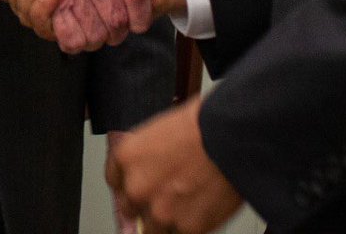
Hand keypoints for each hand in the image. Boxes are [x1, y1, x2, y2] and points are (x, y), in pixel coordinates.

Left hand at [105, 96, 242, 233]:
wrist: (231, 135)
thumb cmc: (203, 122)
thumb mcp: (163, 128)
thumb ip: (148, 155)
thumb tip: (149, 168)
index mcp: (128, 157)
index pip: (114, 180)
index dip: (128, 182)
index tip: (134, 185)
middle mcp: (138, 188)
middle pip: (130, 208)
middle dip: (146, 202)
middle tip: (166, 193)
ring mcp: (161, 212)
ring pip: (154, 227)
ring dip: (167, 217)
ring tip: (188, 198)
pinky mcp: (187, 228)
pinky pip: (182, 233)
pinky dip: (191, 223)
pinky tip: (203, 203)